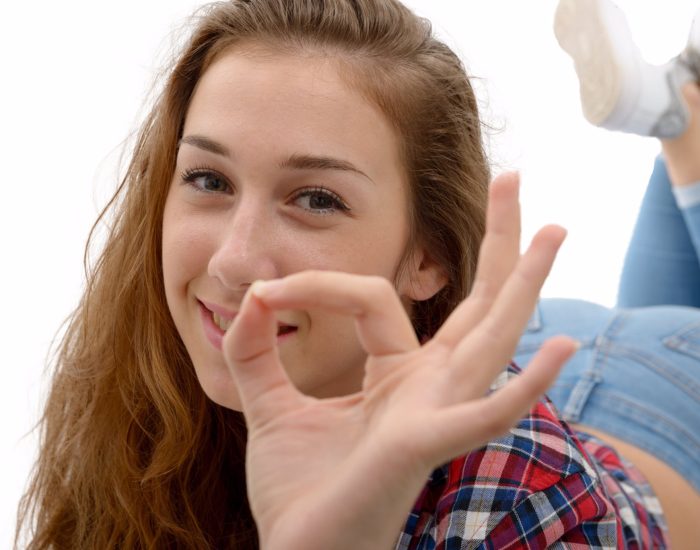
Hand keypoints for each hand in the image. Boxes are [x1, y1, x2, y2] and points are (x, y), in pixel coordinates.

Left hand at [222, 172, 576, 549]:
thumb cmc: (299, 490)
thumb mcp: (269, 406)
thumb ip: (256, 351)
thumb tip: (250, 296)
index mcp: (397, 376)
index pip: (373, 298)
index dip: (317, 283)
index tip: (265, 290)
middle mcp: (428, 388)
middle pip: (476, 304)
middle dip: (497, 242)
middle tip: (513, 178)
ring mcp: (435, 414)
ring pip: (493, 340)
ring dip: (526, 286)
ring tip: (556, 232)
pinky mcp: (425, 446)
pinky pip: (484, 417)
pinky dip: (526, 388)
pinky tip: (562, 348)